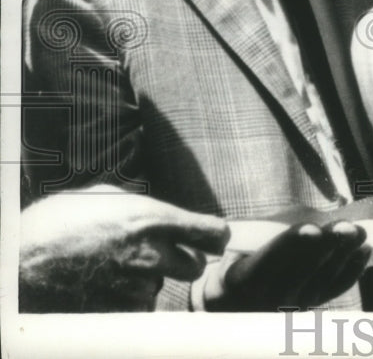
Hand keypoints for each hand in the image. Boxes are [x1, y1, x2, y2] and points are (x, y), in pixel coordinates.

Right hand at [19, 187, 228, 311]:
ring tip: (110, 270)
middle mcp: (153, 254)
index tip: (211, 238)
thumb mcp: (100, 197)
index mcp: (153, 218)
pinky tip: (100, 289)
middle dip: (181, 260)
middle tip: (155, 255)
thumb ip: (138, 203)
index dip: (214, 236)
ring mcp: (138, 287)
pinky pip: (138, 309)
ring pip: (161, 287)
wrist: (17, 267)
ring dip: (146, 281)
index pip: (213, 232)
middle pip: (195, 265)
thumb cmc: (51, 226)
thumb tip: (157, 209)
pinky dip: (126, 302)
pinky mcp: (121, 315)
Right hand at [203, 221, 369, 311]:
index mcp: (243, 279)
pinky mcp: (313, 305)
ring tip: (359, 232)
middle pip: (302, 273)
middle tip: (345, 227)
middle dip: (327, 246)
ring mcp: (293, 306)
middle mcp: (268, 299)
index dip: (292, 244)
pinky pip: (335, 289)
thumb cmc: (246, 253)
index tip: (312, 228)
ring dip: (344, 254)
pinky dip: (352, 270)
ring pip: (323, 281)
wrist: (241, 294)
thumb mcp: (250, 238)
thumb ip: (275, 229)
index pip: (268, 261)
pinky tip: (364, 249)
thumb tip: (313, 220)